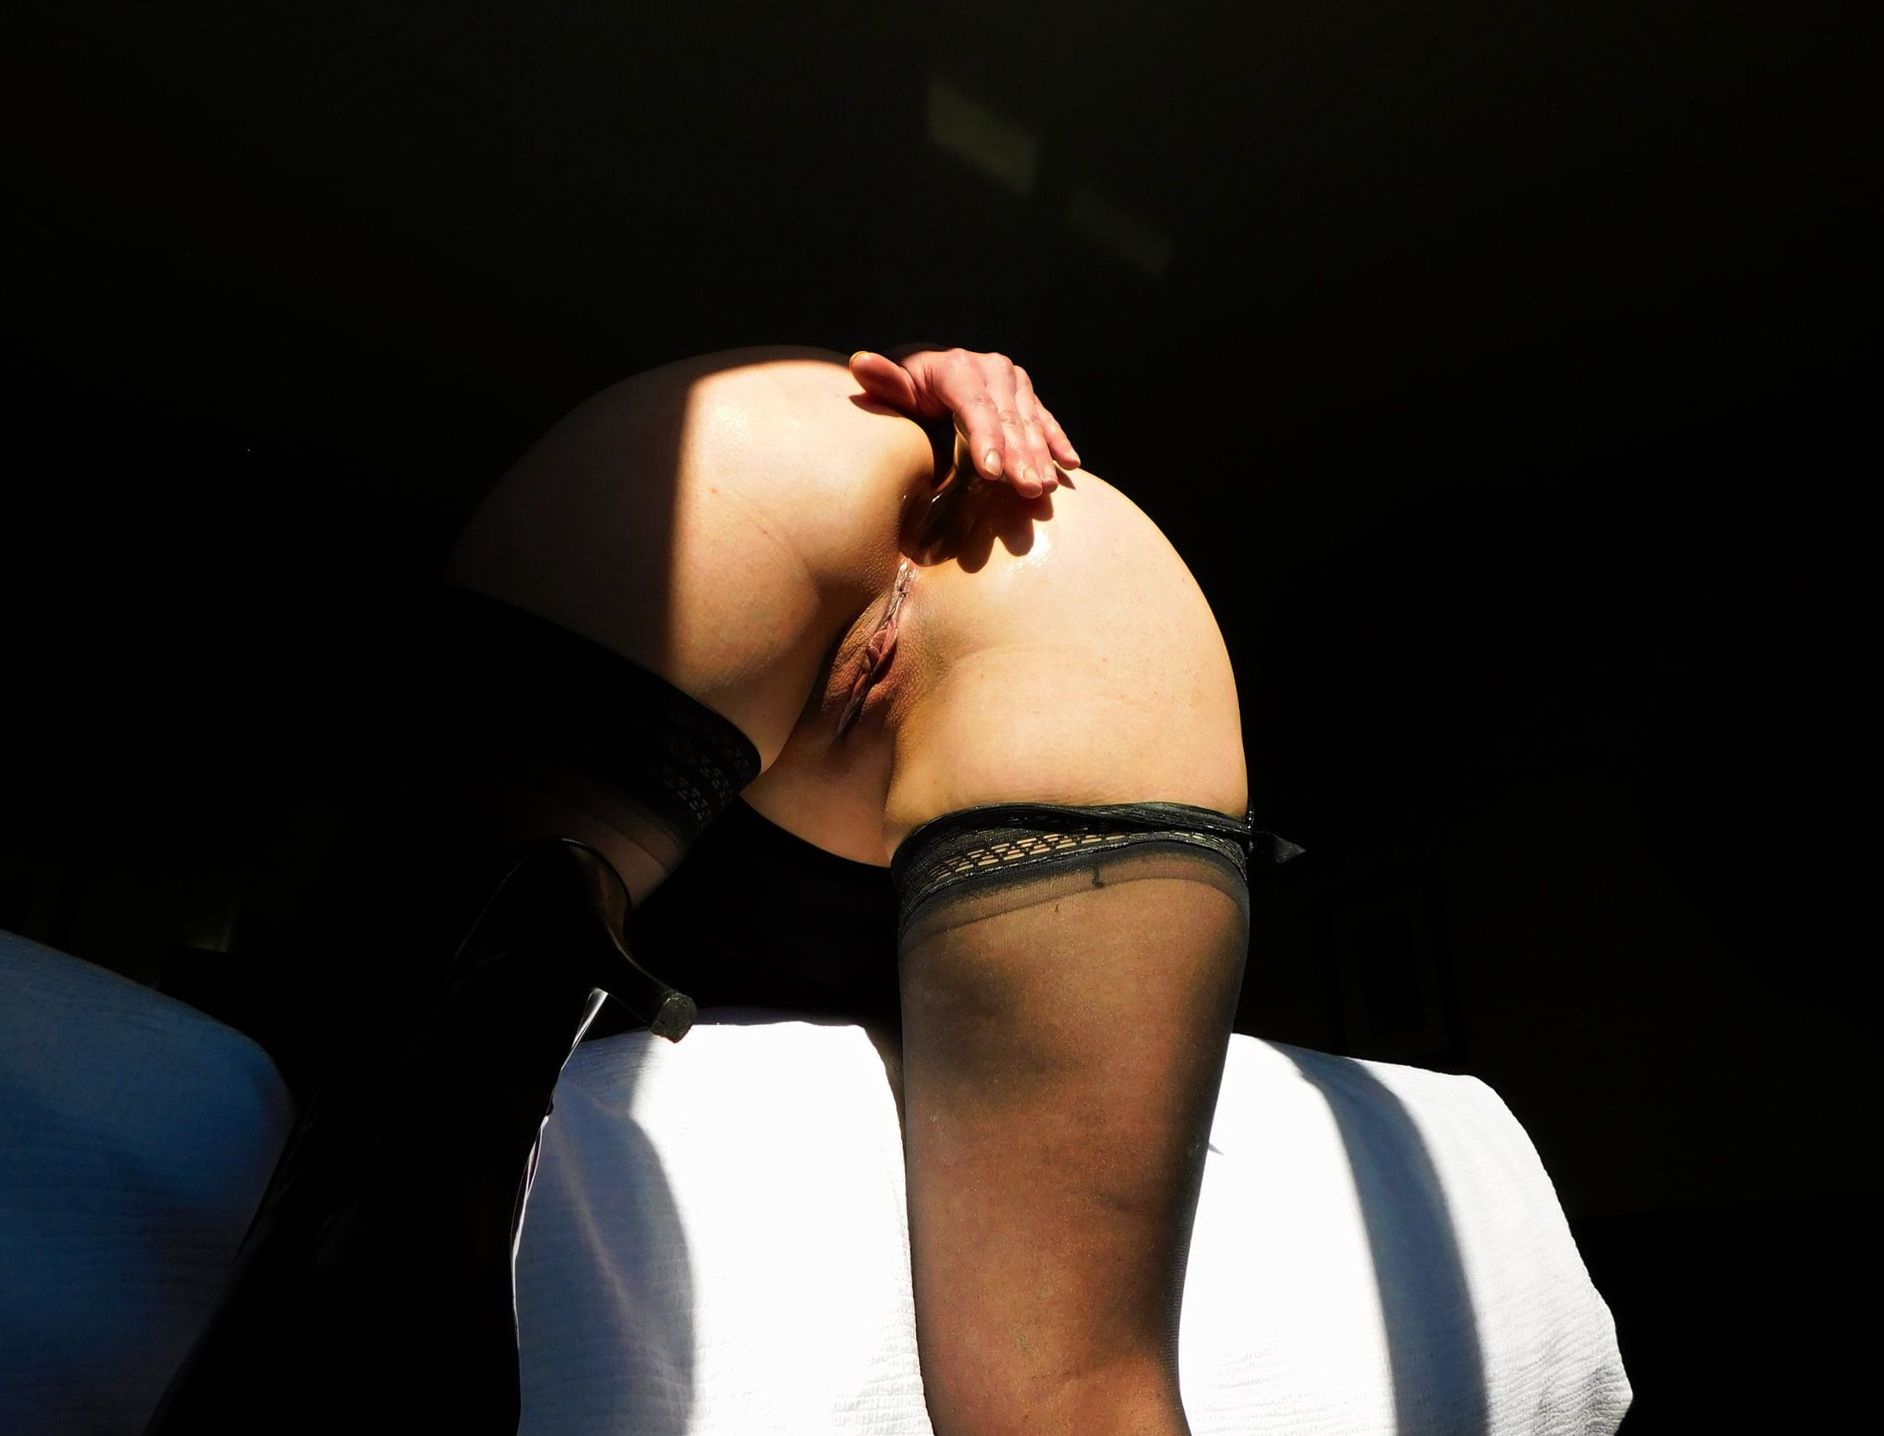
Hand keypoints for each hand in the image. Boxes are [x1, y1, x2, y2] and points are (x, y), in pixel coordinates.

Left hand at [848, 344, 1080, 498]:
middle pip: (1007, 418)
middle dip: (1019, 456)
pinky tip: (1071, 463)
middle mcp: (990, 368)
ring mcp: (1011, 381)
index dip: (986, 439)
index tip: (992, 472)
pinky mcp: (1024, 395)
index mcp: (957, 367)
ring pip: (1029, 421)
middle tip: (1028, 489)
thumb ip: (884, 382)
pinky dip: (1057, 440)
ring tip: (1046, 486)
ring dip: (1041, 455)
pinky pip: (1044, 419)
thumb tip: (861, 363)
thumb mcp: (894, 387)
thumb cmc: (906, 389)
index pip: (975, 406)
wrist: (925, 376)